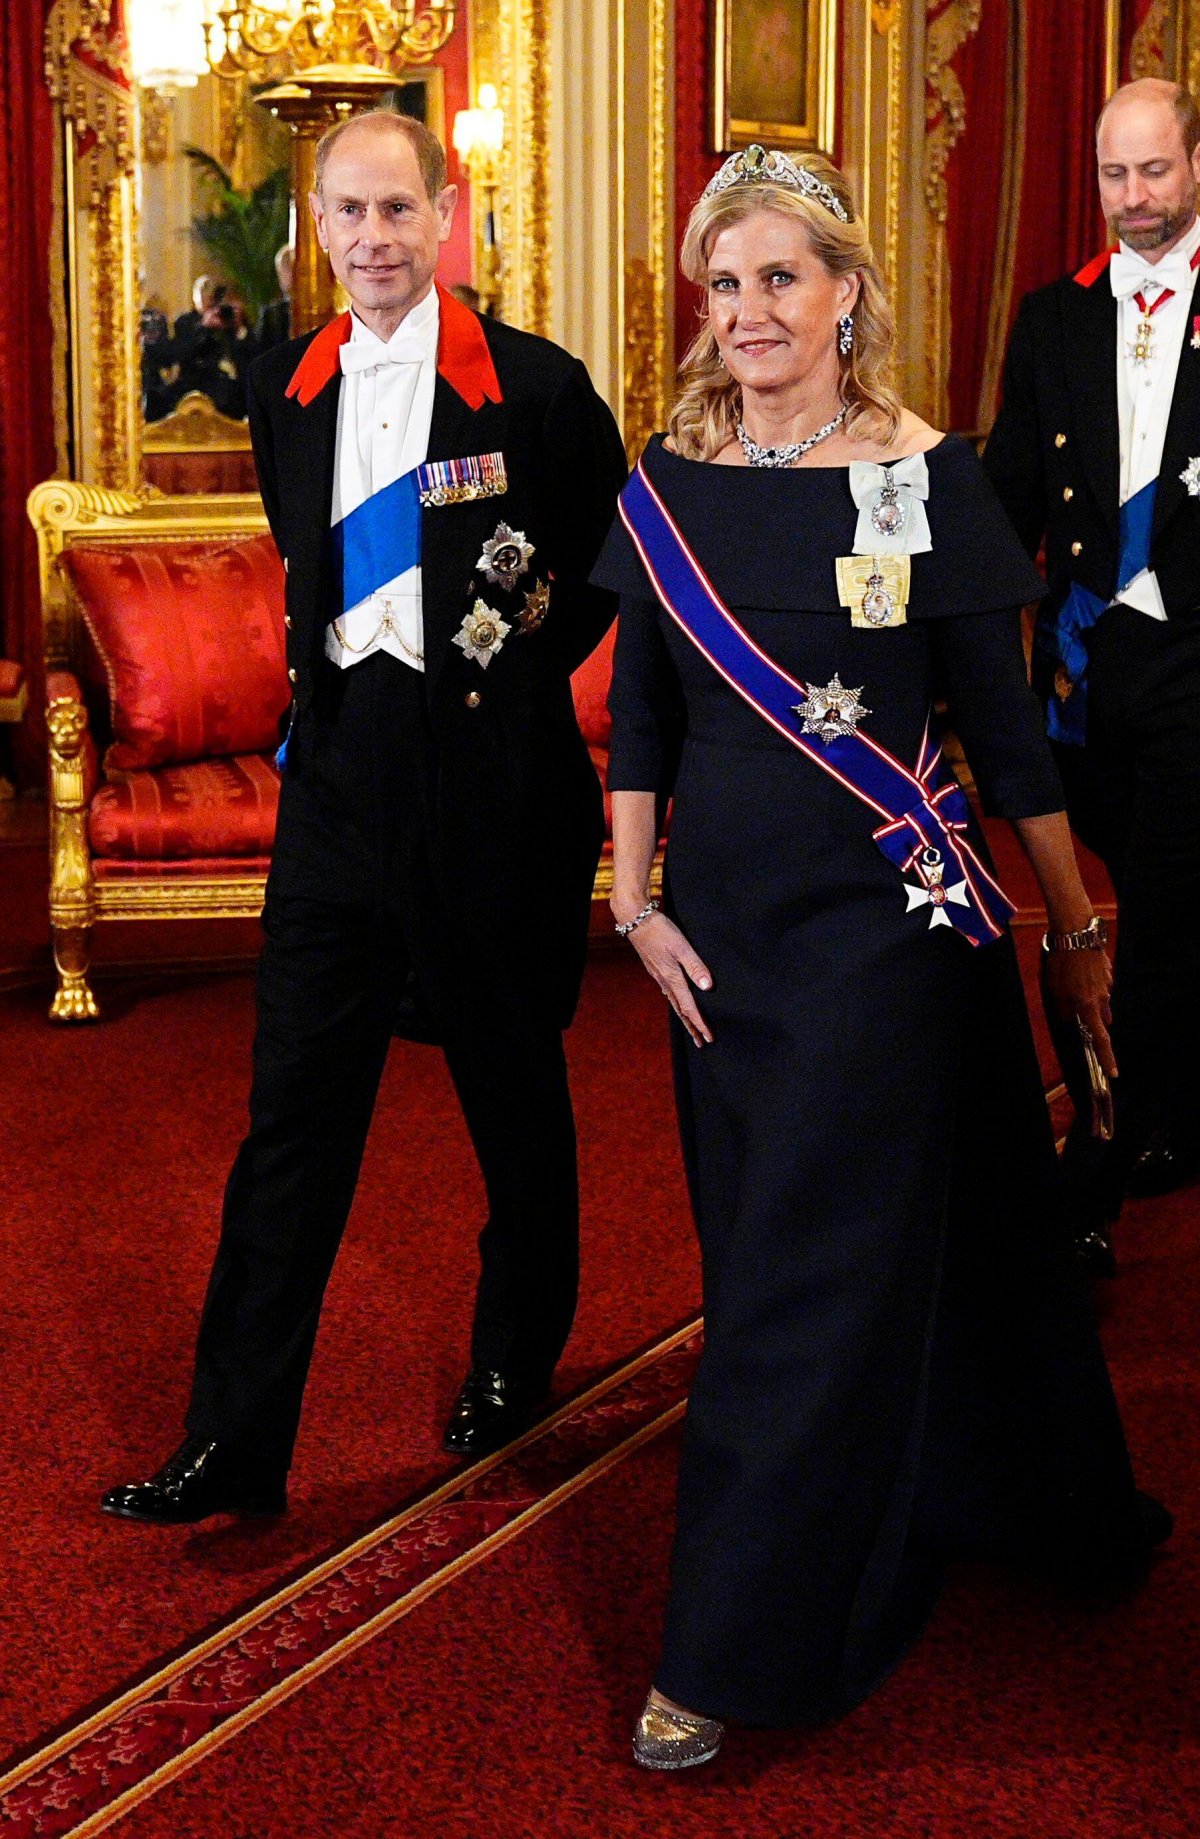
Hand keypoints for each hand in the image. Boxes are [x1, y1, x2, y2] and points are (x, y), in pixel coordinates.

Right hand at [626, 912, 712, 1046]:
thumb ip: (695, 965)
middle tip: (700, 1042)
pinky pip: (668, 993)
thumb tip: (707, 987)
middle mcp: (664, 981)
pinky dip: (676, 1003)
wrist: (635, 920)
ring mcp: (658, 976)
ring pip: (674, 1003)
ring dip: (684, 1017)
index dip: (700, 1024)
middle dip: (691, 1027)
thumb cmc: (659, 930)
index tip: (708, 1038)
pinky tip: (677, 1002)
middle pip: (681, 1010)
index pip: (689, 1008)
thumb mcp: (681, 946)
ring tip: (691, 1027)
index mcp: (672, 978)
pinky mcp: (655, 969)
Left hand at [1043, 945, 1117, 1080]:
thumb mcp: (1054, 989)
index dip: (1107, 1057)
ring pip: (1100, 1000)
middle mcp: (1102, 998)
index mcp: (1088, 1006)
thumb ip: (1064, 1009)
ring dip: (1088, 998)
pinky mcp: (1107, 971)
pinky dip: (1090, 982)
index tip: (1114, 1073)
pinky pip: (1100, 984)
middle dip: (1091, 1019)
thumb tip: (1071, 1020)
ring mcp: (1107, 984)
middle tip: (1076, 1009)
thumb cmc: (1062, 962)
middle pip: (1101, 1018)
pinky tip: (1077, 970)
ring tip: (1070, 981)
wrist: (1076, 933)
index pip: (1101, 1039)